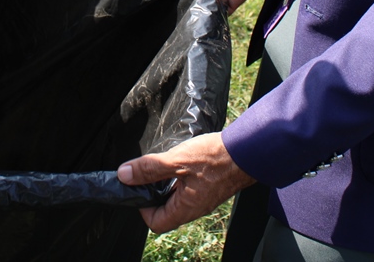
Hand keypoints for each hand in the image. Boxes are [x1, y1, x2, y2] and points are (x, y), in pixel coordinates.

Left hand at [117, 132, 255, 233]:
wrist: (248, 150)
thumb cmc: (216, 158)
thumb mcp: (177, 160)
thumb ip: (149, 168)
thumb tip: (125, 175)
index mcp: (186, 208)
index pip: (155, 223)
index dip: (142, 208)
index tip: (138, 187)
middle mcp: (194, 208)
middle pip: (165, 211)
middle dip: (152, 192)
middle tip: (148, 172)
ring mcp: (203, 198)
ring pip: (176, 198)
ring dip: (165, 183)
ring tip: (164, 164)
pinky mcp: (209, 187)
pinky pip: (187, 189)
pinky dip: (178, 177)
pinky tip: (180, 161)